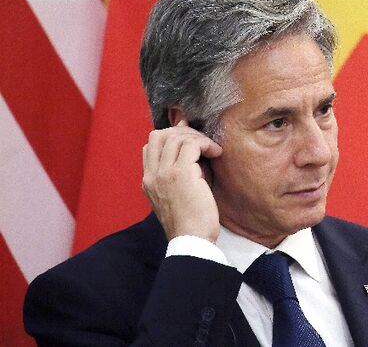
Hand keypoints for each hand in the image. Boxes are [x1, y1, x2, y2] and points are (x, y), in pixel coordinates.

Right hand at [141, 120, 223, 241]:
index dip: (171, 134)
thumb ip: (181, 171)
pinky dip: (206, 144)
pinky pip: (192, 145)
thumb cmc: (191, 220)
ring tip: (211, 148)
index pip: (151, 145)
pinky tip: (216, 153)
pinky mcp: (180, 174)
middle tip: (202, 140)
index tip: (191, 136)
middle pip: (160, 135)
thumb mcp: (179, 193)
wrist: (192, 240)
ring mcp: (164, 173)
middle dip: (183, 131)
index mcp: (148, 181)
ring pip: (176, 137)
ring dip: (197, 137)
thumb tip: (194, 146)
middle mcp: (152, 175)